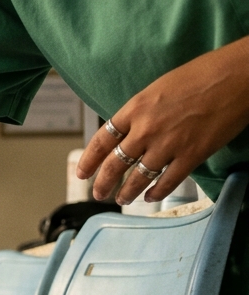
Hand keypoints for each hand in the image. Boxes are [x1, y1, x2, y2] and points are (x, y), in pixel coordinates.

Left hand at [77, 37, 248, 205]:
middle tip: (98, 193)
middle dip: (103, 183)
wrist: (237, 75)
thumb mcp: (159, 88)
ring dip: (127, 192)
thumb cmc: (202, 74)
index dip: (89, 160)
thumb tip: (132, 130)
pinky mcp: (192, 155)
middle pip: (115, 164)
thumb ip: (142, 111)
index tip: (82, 173)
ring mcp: (168, 144)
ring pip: (138, 178)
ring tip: (122, 199)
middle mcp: (146, 129)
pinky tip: (150, 197)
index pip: (102, 140)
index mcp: (135, 108)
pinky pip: (167, 181)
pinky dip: (156, 192)